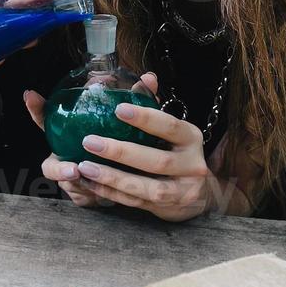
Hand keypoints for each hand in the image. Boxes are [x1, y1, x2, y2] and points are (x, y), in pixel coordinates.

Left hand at [31, 74, 219, 221]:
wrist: (201, 195)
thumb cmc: (179, 152)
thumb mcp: (173, 129)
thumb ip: (156, 105)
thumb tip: (147, 77)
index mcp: (191, 138)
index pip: (170, 126)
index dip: (146, 118)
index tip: (118, 109)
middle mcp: (191, 166)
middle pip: (156, 161)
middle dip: (121, 152)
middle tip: (90, 141)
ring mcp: (180, 191)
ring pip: (145, 187)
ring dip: (112, 177)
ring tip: (84, 166)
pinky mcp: (165, 209)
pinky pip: (134, 201)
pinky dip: (110, 193)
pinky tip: (89, 182)